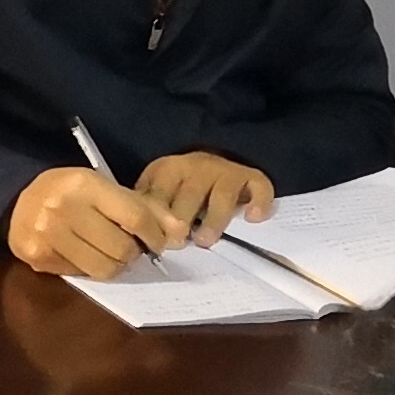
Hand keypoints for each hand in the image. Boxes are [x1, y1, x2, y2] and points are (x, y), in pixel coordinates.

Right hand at [9, 166, 188, 277]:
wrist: (17, 199)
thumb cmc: (71, 192)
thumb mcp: (106, 188)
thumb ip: (145, 208)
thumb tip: (179, 234)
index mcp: (85, 184)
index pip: (136, 218)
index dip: (156, 235)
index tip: (159, 242)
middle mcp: (63, 207)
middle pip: (122, 248)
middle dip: (134, 252)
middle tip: (129, 247)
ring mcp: (47, 234)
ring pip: (104, 268)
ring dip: (116, 265)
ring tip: (111, 253)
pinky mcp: (38, 256)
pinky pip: (82, 275)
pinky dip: (90, 269)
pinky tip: (85, 254)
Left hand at [139, 149, 275, 245]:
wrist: (221, 151)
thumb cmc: (181, 185)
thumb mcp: (159, 190)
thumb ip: (148, 208)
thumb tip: (135, 237)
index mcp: (168, 169)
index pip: (158, 193)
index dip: (154, 218)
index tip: (153, 240)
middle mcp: (198, 166)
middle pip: (189, 195)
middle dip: (182, 220)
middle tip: (177, 244)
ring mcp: (226, 170)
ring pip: (222, 195)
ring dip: (213, 220)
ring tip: (205, 241)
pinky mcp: (251, 176)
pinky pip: (259, 187)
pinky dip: (258, 202)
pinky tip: (252, 218)